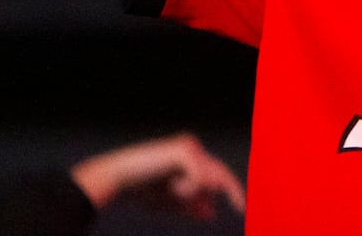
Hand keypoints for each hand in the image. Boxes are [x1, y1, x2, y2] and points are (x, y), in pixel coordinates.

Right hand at [69, 132, 244, 220]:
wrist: (120, 178)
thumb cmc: (142, 188)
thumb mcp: (172, 201)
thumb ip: (191, 205)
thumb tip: (211, 214)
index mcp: (192, 156)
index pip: (218, 172)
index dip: (231, 190)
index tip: (241, 209)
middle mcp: (193, 147)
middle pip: (220, 173)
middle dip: (225, 192)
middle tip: (235, 208)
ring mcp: (190, 146)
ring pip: (207, 179)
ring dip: (190, 194)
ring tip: (170, 190)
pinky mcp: (185, 150)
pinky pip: (198, 180)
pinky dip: (186, 189)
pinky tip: (170, 186)